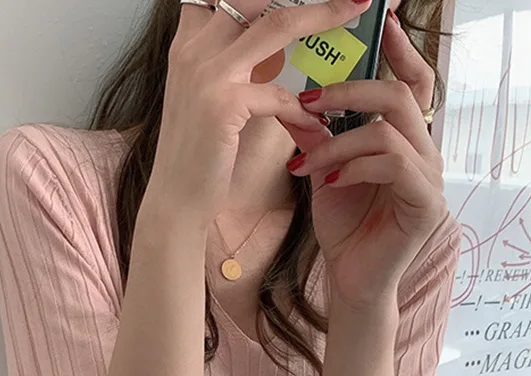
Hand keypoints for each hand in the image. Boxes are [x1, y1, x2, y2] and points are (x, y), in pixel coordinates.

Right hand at [148, 0, 372, 222]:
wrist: (174, 200)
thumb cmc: (195, 156)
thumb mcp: (203, 99)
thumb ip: (229, 66)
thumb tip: (273, 51)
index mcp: (187, 44)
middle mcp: (193, 50)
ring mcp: (206, 75)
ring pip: (277, 24)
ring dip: (323, 14)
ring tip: (355, 10)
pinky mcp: (222, 105)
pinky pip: (279, 94)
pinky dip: (303, 112)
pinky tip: (316, 129)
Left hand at [284, 12, 447, 310]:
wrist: (351, 280)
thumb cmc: (344, 228)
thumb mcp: (326, 173)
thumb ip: (319, 138)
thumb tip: (294, 103)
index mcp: (406, 140)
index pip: (412, 84)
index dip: (399, 51)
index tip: (379, 21)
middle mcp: (426, 152)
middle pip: (399, 95)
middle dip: (349, 91)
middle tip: (307, 101)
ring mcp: (430, 177)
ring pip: (389, 130)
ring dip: (338, 140)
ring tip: (306, 161)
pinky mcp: (426, 203)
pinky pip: (392, 164)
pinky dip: (353, 167)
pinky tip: (327, 182)